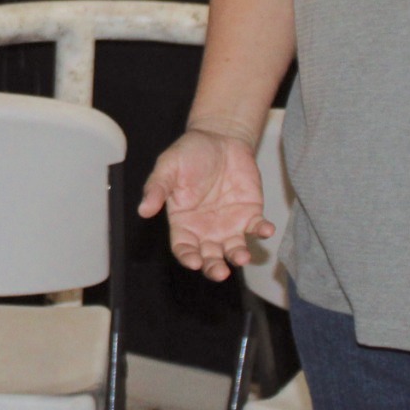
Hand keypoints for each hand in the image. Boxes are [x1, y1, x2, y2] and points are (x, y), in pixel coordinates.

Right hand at [138, 128, 273, 280]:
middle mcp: (206, 230)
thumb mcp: (168, 167)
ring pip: (234, 249)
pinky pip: (257, 228)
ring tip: (242, 257)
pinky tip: (266, 229)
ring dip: (238, 256)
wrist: (220, 137)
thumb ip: (157, 189)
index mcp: (183, 222)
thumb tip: (143, 210)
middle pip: (209, 257)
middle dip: (214, 267)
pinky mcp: (250, 214)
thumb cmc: (189, 153)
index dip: (188, 257)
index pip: (183, 248)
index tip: (194, 261)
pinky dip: (262, 231)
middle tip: (220, 272)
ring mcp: (230, 224)